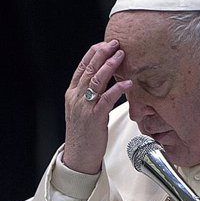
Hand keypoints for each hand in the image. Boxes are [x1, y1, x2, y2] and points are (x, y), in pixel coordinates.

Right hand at [62, 39, 131, 173]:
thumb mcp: (82, 110)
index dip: (92, 54)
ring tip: (121, 56)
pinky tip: (128, 83)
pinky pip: (106, 99)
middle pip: (89, 70)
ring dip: (109, 66)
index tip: (103, 44)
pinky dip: (117, 89)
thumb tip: (103, 82)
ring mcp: (84, 107)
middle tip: (115, 43)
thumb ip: (89, 95)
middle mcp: (76, 98)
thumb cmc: (83, 134)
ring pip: (96, 81)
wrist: (78, 156)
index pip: (81, 68)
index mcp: (72, 94)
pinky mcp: (94, 118)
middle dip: (102, 54)